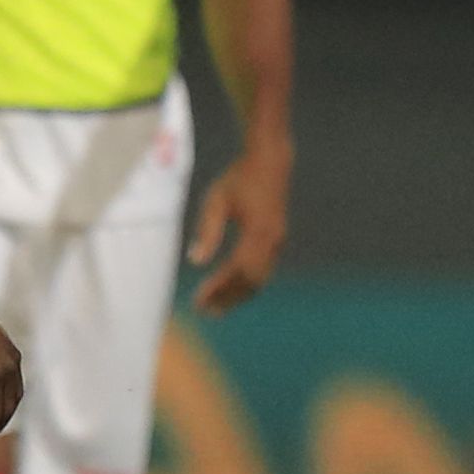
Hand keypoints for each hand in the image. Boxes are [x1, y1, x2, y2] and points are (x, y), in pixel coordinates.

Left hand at [190, 144, 290, 314]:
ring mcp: (278, 241)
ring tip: (216, 308)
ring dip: (238, 295)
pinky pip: (264, 269)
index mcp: (257, 232)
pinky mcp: (277, 239)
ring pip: (260, 278)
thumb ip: (208, 232)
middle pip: (250, 281)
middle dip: (228, 298)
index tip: (199, 300)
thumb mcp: (216, 201)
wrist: (270, 162)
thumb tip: (195, 261)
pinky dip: (248, 283)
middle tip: (206, 312)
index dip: (218, 288)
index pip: (235, 270)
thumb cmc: (239, 179)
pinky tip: (231, 289)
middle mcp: (272, 241)